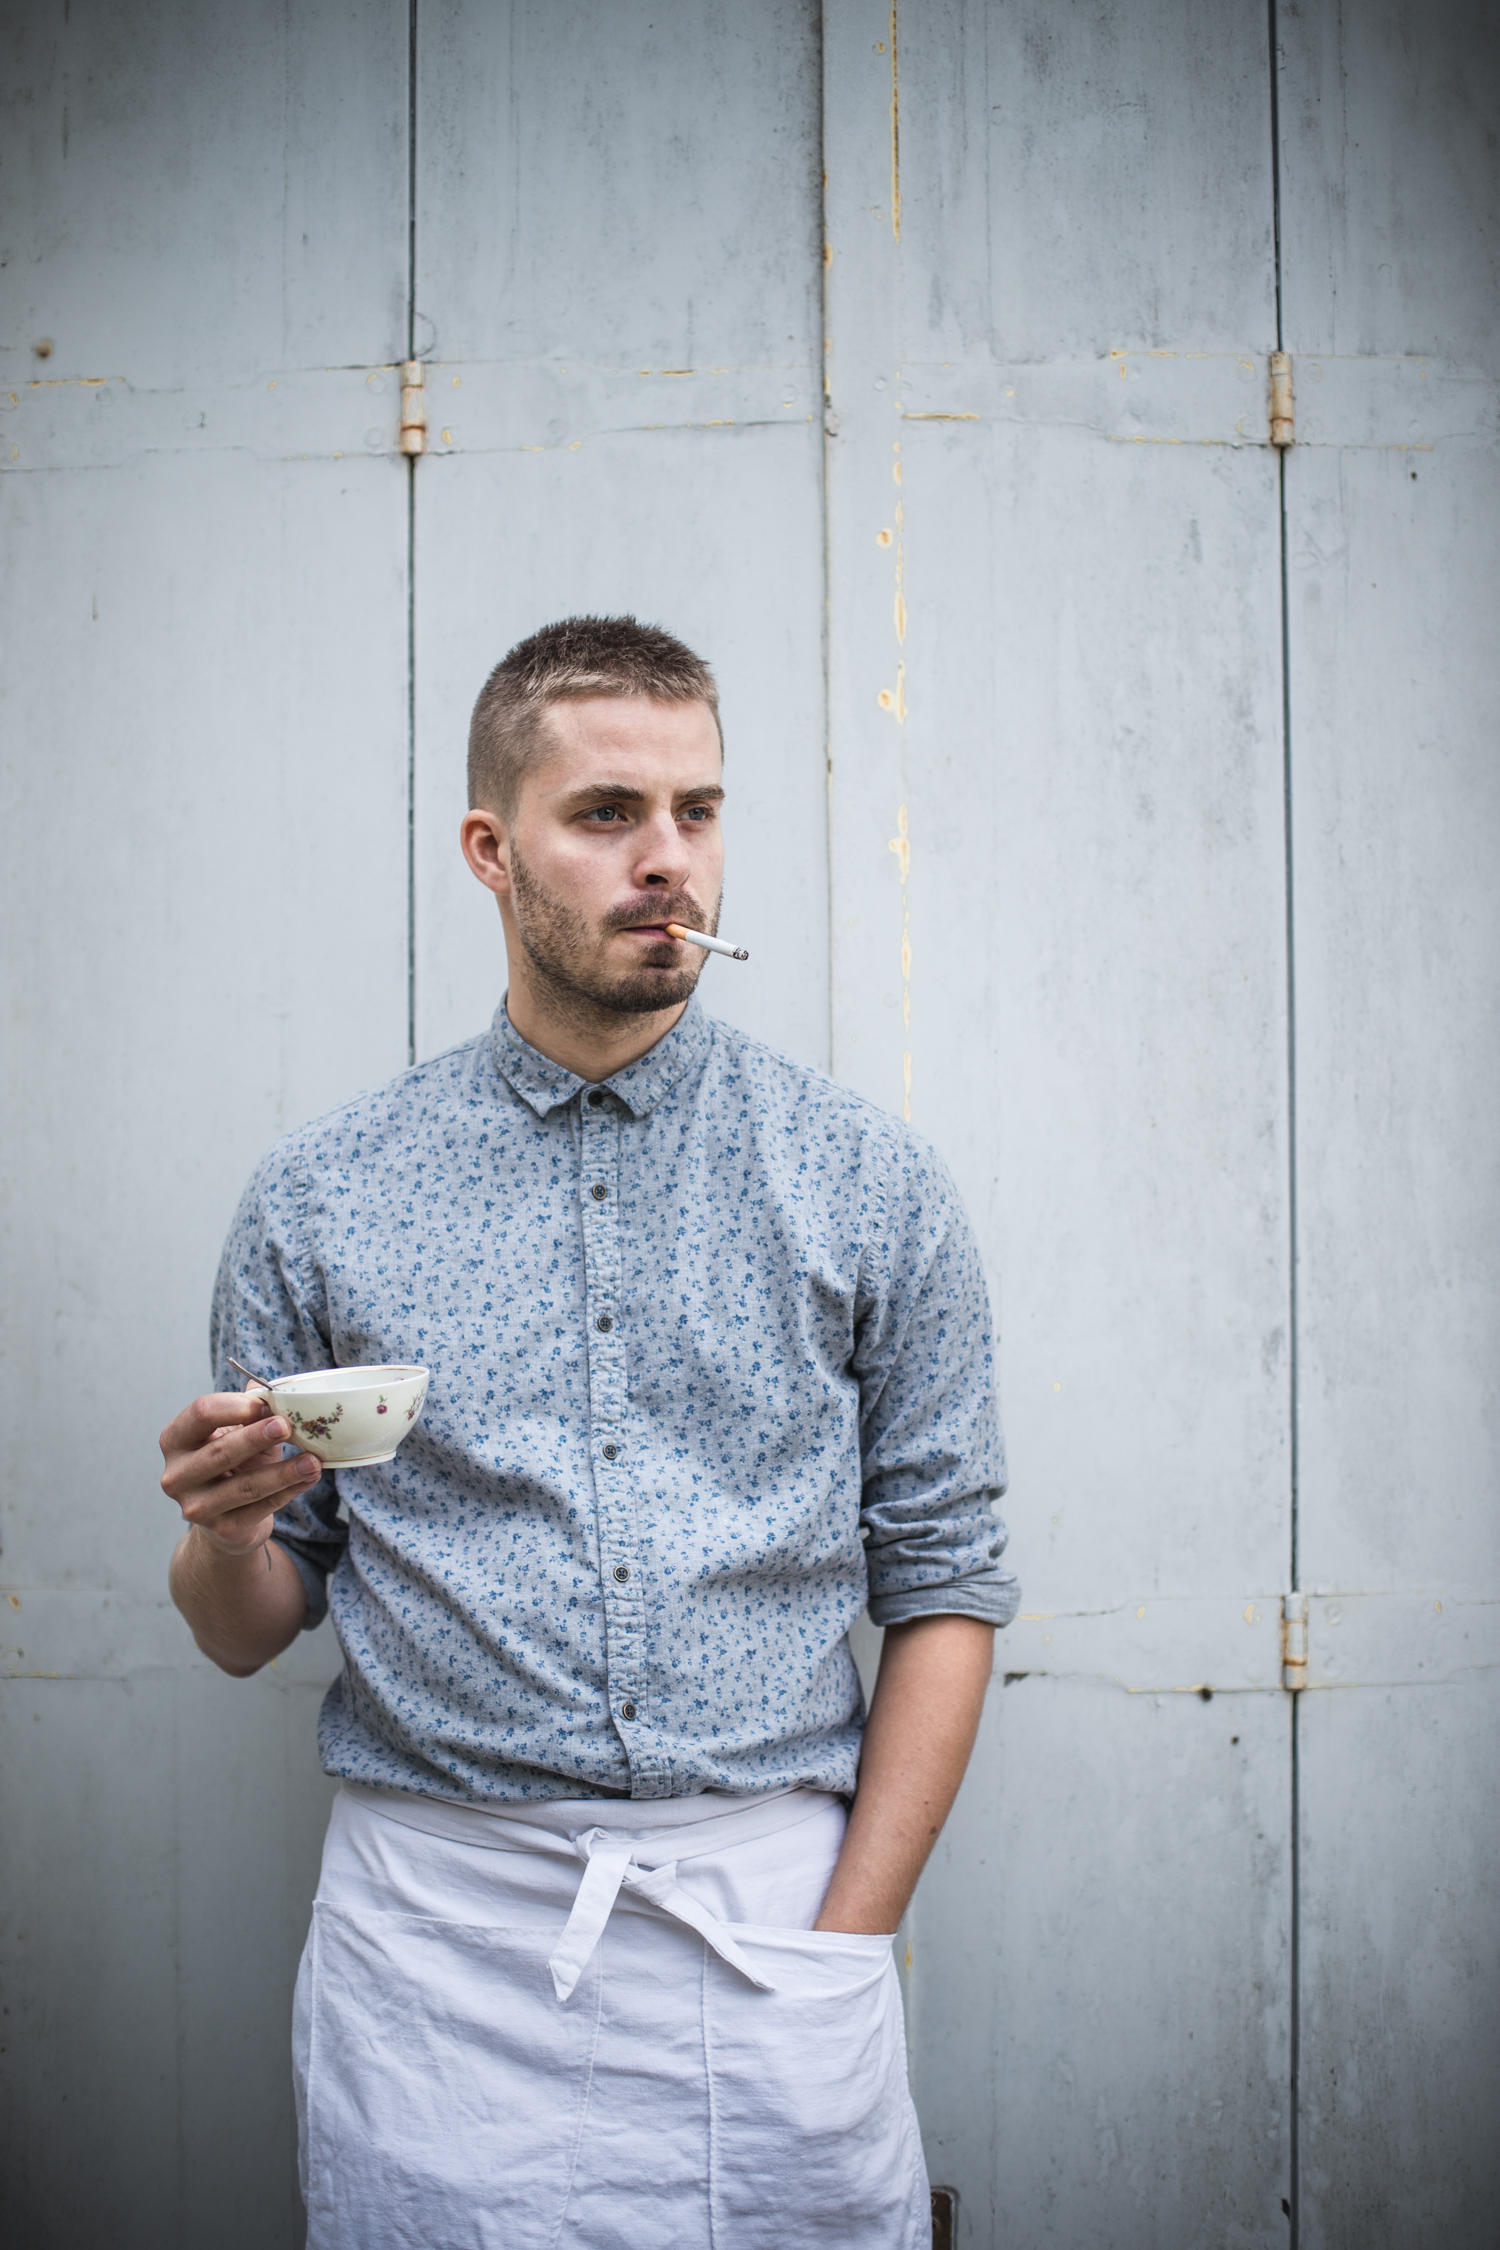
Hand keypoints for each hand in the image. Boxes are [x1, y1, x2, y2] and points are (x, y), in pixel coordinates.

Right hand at [159, 1390, 322, 1557]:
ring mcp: (197, 1506)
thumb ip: (250, 1410)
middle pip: (221, 1451)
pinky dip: (289, 1491)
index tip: (264, 1403)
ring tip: (313, 1461)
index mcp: (175, 1440)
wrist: (226, 1519)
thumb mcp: (236, 1432)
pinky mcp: (223, 1529)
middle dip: (256, 1437)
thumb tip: (269, 1388)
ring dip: (284, 1472)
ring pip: (246, 1486)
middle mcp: (177, 1475)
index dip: (233, 1406)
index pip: (200, 1414)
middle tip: (287, 1426)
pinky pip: (262, 1507)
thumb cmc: (232, 1464)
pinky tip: (309, 1478)